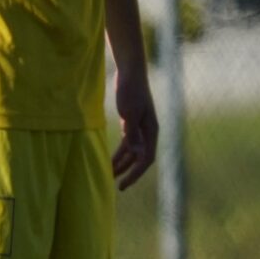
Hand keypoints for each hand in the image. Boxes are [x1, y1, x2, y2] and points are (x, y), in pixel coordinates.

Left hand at [112, 66, 157, 190]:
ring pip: (133, 152)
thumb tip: (137, 153)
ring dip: (122, 163)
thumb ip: (133, 133)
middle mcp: (148, 131)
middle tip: (115, 185)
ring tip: (108, 174)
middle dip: (128, 172)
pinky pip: (128, 143)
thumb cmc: (131, 91)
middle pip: (140, 158)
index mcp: (151, 130)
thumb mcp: (130, 113)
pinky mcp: (131, 122)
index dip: (135, 174)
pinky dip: (120, 153)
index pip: (146, 159)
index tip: (123, 185)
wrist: (130, 73)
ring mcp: (140, 127)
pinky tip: (109, 158)